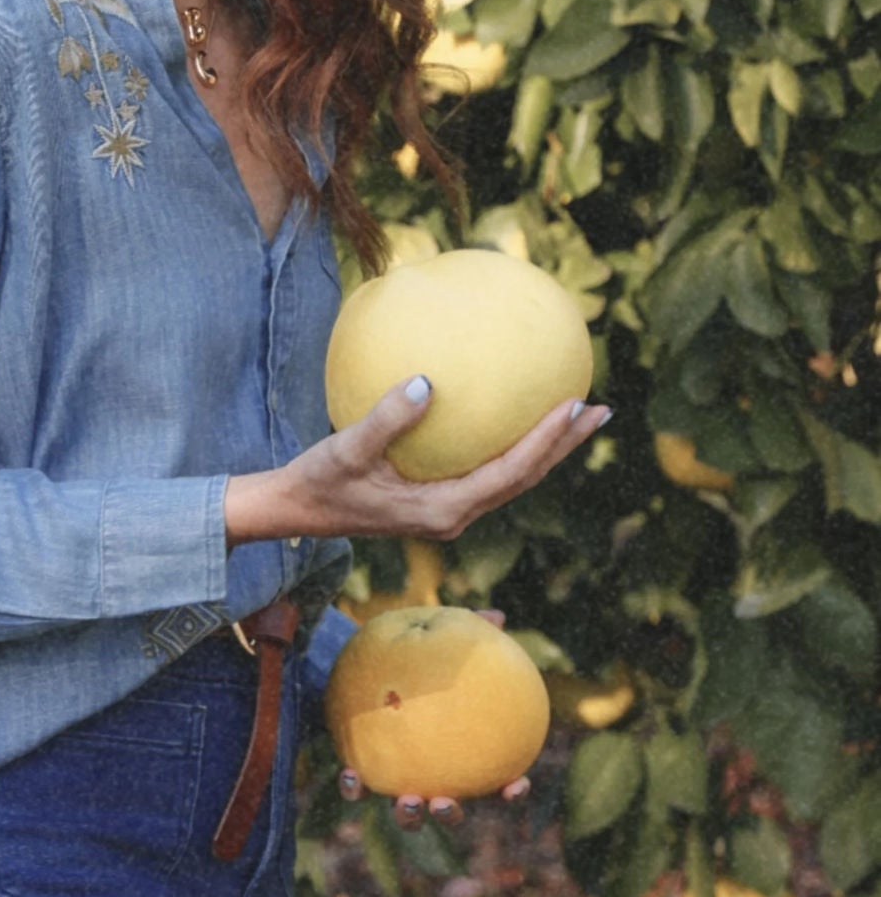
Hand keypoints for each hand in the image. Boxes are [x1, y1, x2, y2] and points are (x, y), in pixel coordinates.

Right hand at [225, 377, 610, 548]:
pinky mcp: (438, 500)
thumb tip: (427, 381)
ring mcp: (448, 510)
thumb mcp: (345, 450)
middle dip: (564, 446)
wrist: (296, 512)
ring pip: (512, 478)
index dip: (546, 441)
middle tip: (600, 410)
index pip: (510, 473)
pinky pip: (489, 471)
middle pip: (525, 479)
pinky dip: (513, 445)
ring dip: (547, 448)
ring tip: (576, 413)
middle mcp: (454, 516)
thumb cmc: (317, 482)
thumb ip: (387, 419)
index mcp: (442, 511)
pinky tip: (514, 415)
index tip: (574, 406)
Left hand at [334, 612, 532, 827]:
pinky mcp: (362, 769)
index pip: (495, 778)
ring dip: (408, 814)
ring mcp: (397, 776)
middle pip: (448, 808)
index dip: (510, 789)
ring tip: (408, 801)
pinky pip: (358, 787)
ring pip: (406, 810)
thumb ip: (467, 632)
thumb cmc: (415, 655)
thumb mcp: (438, 640)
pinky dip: (354, 786)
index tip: (515, 786)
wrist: (361, 663)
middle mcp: (431, 774)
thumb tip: (496, 616)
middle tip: (445, 803)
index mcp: (460, 754)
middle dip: (449, 814)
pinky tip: (351, 775)